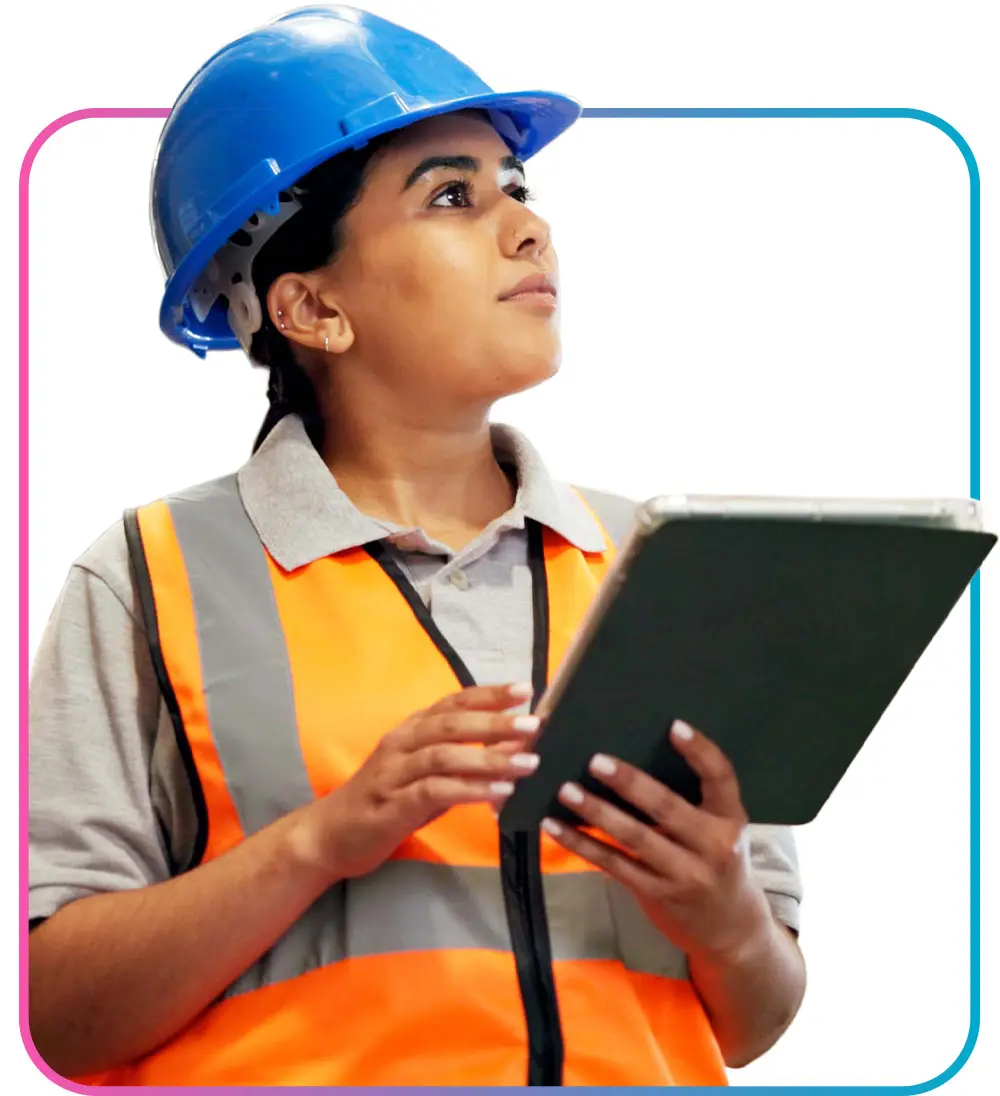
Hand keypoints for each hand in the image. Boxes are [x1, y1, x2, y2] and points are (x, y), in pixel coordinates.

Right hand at [294, 683, 541, 880]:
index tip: (525, 689)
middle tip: (533, 723)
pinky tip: (497, 793)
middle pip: (451, 723)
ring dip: (488, 758)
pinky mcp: (392, 805)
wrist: (329, 836)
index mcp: (411, 730)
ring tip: (526, 763)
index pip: (453, 702)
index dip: (489, 694)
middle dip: (495, 722)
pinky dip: (468, 790)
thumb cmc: (386, 802)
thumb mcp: (430, 777)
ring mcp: (394, 773)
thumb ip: (467, 761)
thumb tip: (515, 747)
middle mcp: (401, 744)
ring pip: (444, 755)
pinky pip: (434, 791)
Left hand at [540, 719, 771, 958]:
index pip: (720, 778)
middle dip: (630, 784)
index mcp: (730, 818)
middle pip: (667, 808)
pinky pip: (613, 865)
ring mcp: (684, 873)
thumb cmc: (716, 858)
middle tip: (595, 760)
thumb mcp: (718, 827)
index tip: (674, 725)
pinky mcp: (656, 893)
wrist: (730, 926)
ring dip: (597, 812)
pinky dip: (582, 844)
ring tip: (566, 790)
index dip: (700, 751)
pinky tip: (555, 826)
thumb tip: (633, 748)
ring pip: (635, 838)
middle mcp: (712, 846)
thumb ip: (691, 798)